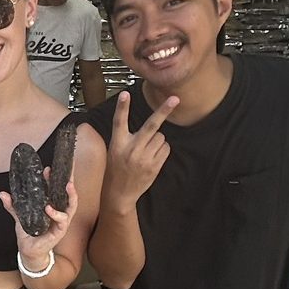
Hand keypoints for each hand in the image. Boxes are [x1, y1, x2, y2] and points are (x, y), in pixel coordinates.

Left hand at [0, 173, 78, 272]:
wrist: (29, 252)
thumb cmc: (28, 234)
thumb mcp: (20, 217)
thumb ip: (13, 206)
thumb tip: (3, 194)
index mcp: (51, 206)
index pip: (55, 190)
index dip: (54, 179)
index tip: (48, 169)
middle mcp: (59, 212)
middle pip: (68, 195)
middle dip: (69, 182)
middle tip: (67, 173)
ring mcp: (61, 221)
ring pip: (71, 206)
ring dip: (71, 195)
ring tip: (68, 186)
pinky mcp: (60, 231)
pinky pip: (62, 220)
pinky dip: (56, 213)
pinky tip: (49, 208)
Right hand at [103, 91, 176, 213]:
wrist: (118, 194)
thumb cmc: (116, 170)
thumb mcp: (115, 151)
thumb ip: (127, 137)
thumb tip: (150, 126)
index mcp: (118, 144)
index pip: (119, 121)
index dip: (122, 107)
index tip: (125, 94)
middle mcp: (131, 149)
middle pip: (151, 125)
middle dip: (164, 111)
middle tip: (174, 99)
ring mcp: (143, 158)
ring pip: (161, 137)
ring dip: (157, 140)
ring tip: (147, 150)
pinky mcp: (153, 166)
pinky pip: (166, 148)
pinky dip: (162, 149)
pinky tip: (152, 157)